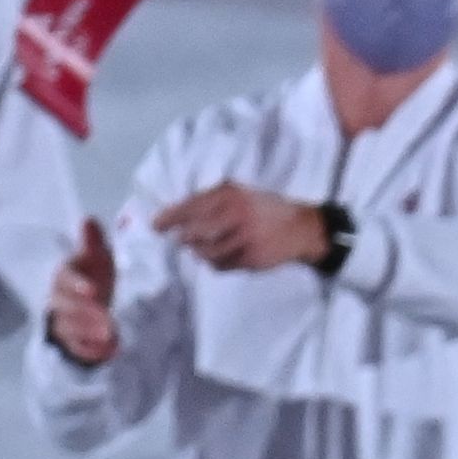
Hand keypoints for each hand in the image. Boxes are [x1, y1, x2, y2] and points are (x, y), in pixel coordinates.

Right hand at [46, 216, 120, 363]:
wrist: (87, 307)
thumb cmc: (92, 277)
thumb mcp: (96, 258)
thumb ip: (92, 242)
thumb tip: (89, 219)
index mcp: (64, 277)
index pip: (64, 279)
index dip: (77, 285)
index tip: (93, 290)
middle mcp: (59, 301)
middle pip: (66, 307)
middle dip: (86, 313)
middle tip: (108, 320)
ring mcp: (64, 323)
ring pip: (71, 329)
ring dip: (90, 333)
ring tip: (111, 335)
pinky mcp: (72, 343)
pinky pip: (79, 350)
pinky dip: (94, 352)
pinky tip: (112, 351)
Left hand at [154, 182, 332, 275]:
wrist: (302, 228)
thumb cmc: (264, 208)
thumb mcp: (239, 193)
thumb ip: (211, 200)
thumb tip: (179, 214)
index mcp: (230, 195)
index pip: (191, 207)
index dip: (171, 218)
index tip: (156, 226)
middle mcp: (236, 215)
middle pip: (195, 232)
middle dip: (184, 238)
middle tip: (180, 241)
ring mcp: (244, 239)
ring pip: (207, 252)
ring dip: (200, 253)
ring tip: (203, 249)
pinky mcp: (251, 258)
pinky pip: (222, 265)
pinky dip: (216, 263)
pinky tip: (221, 257)